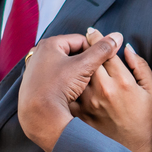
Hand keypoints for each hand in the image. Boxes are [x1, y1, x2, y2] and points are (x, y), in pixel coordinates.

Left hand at [18, 32, 122, 151]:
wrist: (39, 115)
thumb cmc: (58, 88)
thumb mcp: (84, 66)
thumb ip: (102, 50)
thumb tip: (117, 36)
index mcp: (50, 43)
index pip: (81, 41)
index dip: (94, 52)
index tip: (100, 65)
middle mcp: (39, 52)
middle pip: (72, 53)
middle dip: (84, 63)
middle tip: (91, 76)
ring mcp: (36, 68)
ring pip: (65, 66)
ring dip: (76, 73)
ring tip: (82, 85)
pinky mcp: (35, 83)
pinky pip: (56, 77)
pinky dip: (65, 82)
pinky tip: (70, 92)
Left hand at [75, 28, 151, 151]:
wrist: (129, 149)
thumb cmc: (144, 121)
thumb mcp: (151, 93)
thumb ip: (141, 67)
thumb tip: (126, 48)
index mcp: (121, 81)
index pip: (105, 51)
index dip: (99, 38)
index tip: (94, 31)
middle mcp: (102, 89)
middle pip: (87, 58)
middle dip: (84, 45)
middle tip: (81, 38)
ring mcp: (87, 101)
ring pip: (75, 72)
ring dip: (72, 61)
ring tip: (74, 58)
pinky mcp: (77, 111)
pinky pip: (68, 90)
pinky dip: (65, 82)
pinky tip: (67, 80)